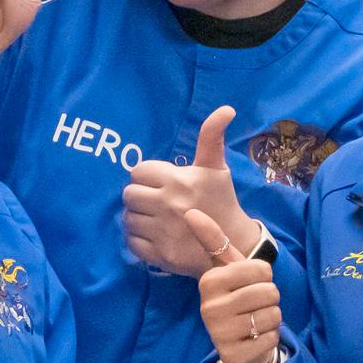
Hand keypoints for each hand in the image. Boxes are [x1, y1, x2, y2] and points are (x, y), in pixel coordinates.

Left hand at [124, 103, 259, 276]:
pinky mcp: (161, 254)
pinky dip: (139, 240)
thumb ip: (212, 136)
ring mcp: (163, 231)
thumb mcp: (216, 168)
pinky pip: (132, 243)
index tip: (160, 184)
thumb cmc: (221, 201)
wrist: (233, 243)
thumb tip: (226, 109)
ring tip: (155, 219)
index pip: (138, 171)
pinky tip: (154, 236)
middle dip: (140, 197)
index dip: (146, 177)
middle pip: (129, 195)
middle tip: (154, 202)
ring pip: (128, 219)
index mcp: (178, 180)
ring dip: (138, 219)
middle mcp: (168, 205)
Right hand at [187, 209, 284, 362]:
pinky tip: (255, 340)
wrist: (237, 347)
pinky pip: (272, 336)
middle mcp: (210, 307)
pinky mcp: (235, 354)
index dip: (264, 277)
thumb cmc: (235, 299)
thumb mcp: (228, 269)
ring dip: (271, 319)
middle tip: (253, 307)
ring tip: (255, 323)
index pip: (261, 268)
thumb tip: (190, 211)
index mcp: (209, 282)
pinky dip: (270, 338)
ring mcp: (221, 333)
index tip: (249, 284)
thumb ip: (214, 241)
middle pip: (269, 291)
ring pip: (273, 313)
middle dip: (269, 299)